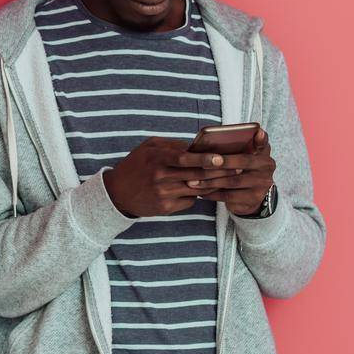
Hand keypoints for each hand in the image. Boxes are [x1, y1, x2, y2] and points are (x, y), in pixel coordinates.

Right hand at [102, 137, 244, 217]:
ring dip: (212, 183)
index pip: (185, 158)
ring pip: (196, 189)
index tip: (222, 158)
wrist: (116, 193)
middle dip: (219, 172)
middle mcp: (159, 177)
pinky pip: (189, 200)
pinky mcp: (164, 208)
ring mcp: (162, 194)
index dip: (205, 158)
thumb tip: (197, 145)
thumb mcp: (148, 148)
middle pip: (196, 174)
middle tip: (237, 168)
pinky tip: (198, 189)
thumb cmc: (135, 166)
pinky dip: (195, 194)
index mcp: (156, 158)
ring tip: (225, 178)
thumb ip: (172, 145)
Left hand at [202, 129, 275, 215]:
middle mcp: (267, 166)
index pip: (263, 142)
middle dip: (221, 163)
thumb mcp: (238, 158)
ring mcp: (262, 183)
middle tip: (202, 164)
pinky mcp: (254, 198)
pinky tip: (200, 192)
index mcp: (263, 152)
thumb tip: (206, 144)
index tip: (257, 133)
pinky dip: (213, 194)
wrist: (248, 198)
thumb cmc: (237, 172)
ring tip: (193, 182)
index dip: (260, 138)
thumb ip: (232, 149)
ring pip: (233, 181)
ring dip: (210, 181)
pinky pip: (230, 196)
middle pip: (243, 162)